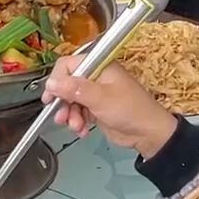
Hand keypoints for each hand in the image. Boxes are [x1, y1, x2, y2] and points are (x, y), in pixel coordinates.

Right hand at [43, 54, 176, 158]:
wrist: (148, 133)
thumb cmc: (132, 110)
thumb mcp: (100, 98)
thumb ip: (75, 89)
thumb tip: (52, 82)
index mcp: (99, 66)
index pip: (68, 65)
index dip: (57, 80)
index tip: (51, 96)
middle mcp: (96, 77)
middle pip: (67, 84)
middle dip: (62, 101)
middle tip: (60, 115)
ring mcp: (96, 93)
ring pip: (71, 100)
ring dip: (69, 115)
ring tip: (76, 125)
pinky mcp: (96, 108)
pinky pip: (78, 112)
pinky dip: (77, 121)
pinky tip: (82, 130)